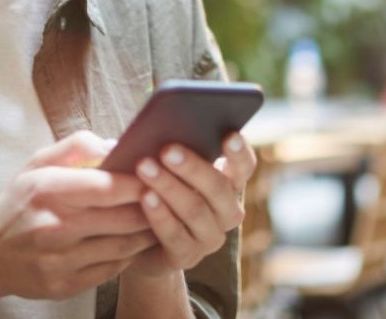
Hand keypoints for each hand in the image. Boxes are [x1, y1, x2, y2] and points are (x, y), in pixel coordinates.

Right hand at [0, 132, 155, 300]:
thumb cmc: (19, 203)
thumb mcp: (37, 164)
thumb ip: (77, 146)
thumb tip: (116, 144)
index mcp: (47, 191)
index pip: (107, 187)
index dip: (139, 182)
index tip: (156, 174)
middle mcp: (54, 228)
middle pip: (123, 219)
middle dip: (151, 207)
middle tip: (166, 197)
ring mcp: (60, 261)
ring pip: (123, 246)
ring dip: (146, 232)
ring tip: (157, 218)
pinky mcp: (65, 285)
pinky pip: (112, 269)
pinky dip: (128, 255)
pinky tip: (132, 241)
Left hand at [125, 133, 256, 276]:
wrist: (141, 242)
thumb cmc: (156, 188)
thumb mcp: (168, 168)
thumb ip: (172, 152)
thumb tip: (157, 128)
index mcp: (229, 184)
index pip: (245, 166)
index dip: (239, 152)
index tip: (229, 134)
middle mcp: (227, 212)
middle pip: (219, 188)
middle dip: (192, 167)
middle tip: (167, 149)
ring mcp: (210, 238)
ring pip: (195, 210)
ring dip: (169, 186)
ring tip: (145, 167)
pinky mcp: (187, 257)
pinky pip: (175, 235)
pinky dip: (159, 214)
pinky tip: (145, 197)